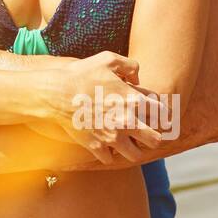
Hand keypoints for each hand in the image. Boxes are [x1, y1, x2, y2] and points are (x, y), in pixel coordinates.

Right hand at [29, 52, 167, 163]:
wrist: (56, 93)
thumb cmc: (82, 74)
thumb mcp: (108, 59)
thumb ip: (130, 65)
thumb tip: (137, 77)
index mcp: (134, 100)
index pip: (161, 113)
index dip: (160, 114)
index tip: (155, 114)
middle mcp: (128, 122)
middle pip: (154, 140)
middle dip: (153, 137)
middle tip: (145, 133)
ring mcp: (112, 137)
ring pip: (135, 156)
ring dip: (133, 150)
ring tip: (128, 144)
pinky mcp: (96, 146)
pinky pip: (110, 159)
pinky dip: (109, 154)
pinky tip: (105, 146)